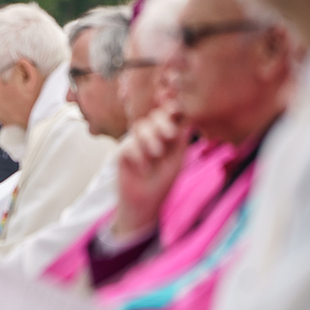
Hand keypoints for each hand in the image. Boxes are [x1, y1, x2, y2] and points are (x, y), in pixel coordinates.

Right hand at [113, 102, 189, 236]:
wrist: (145, 203)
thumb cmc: (163, 182)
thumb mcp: (177, 160)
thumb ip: (180, 140)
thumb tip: (187, 119)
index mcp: (166, 136)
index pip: (169, 116)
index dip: (171, 107)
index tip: (175, 108)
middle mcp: (151, 136)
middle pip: (154, 116)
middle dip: (162, 121)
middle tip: (169, 135)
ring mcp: (136, 143)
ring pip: (140, 126)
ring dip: (150, 138)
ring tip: (156, 154)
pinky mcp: (122, 154)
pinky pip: (128, 145)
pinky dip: (138, 156)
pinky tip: (143, 169)